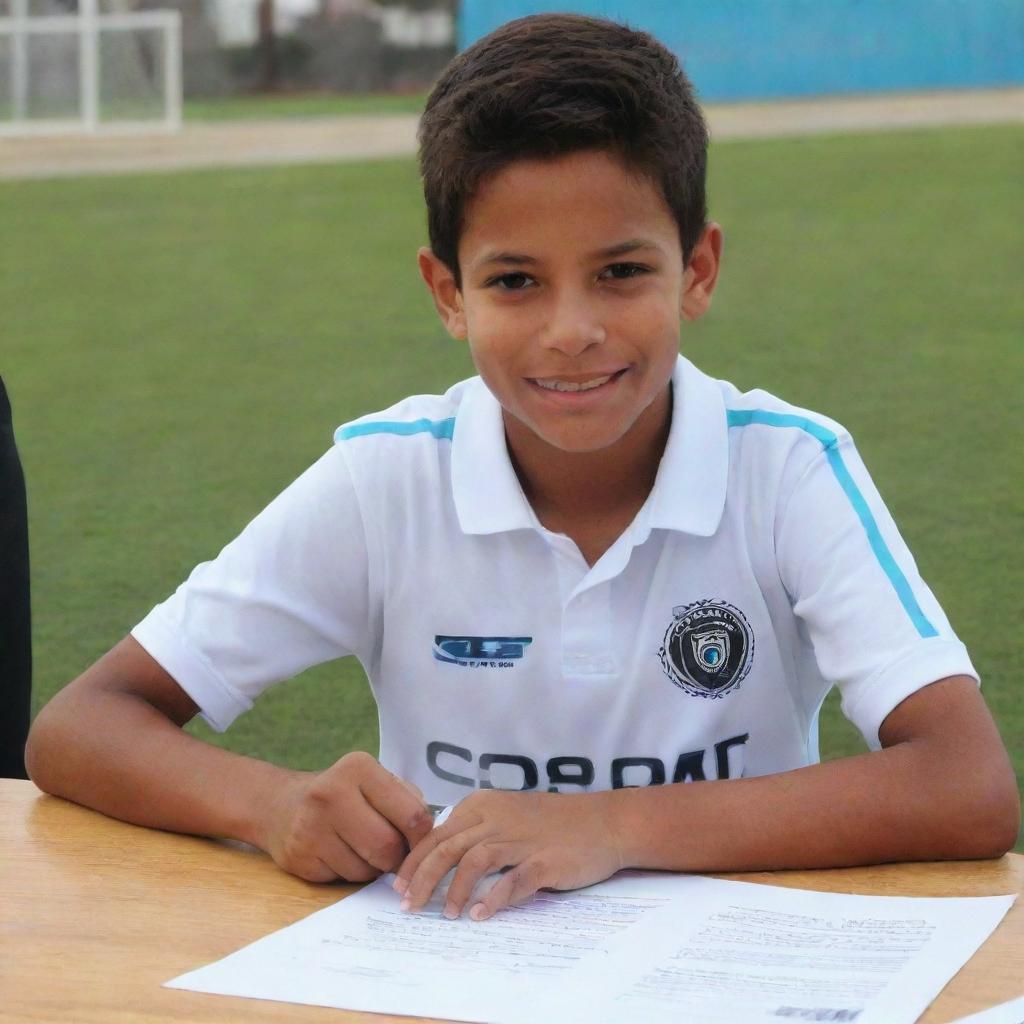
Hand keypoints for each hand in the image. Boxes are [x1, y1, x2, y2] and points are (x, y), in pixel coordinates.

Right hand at [259, 751, 432, 882]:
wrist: (281, 806)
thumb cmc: (344, 794)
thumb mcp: (376, 782)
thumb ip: (408, 802)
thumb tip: (430, 838)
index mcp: (358, 767)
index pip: (411, 814)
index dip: (422, 836)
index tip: (418, 841)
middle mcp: (331, 793)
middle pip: (388, 846)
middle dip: (397, 857)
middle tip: (393, 852)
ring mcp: (310, 826)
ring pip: (366, 870)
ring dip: (373, 868)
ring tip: (362, 849)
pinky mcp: (299, 857)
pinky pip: (343, 881)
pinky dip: (350, 874)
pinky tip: (340, 855)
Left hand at [394, 789, 622, 920]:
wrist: (605, 822)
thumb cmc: (553, 823)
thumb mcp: (507, 815)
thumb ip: (475, 831)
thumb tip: (438, 858)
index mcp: (484, 805)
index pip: (437, 833)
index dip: (415, 861)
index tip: (400, 887)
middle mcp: (498, 818)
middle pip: (448, 846)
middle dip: (423, 878)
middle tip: (409, 906)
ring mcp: (522, 839)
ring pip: (474, 861)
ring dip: (454, 890)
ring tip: (445, 915)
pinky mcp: (545, 861)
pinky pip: (513, 880)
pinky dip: (492, 898)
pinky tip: (479, 915)